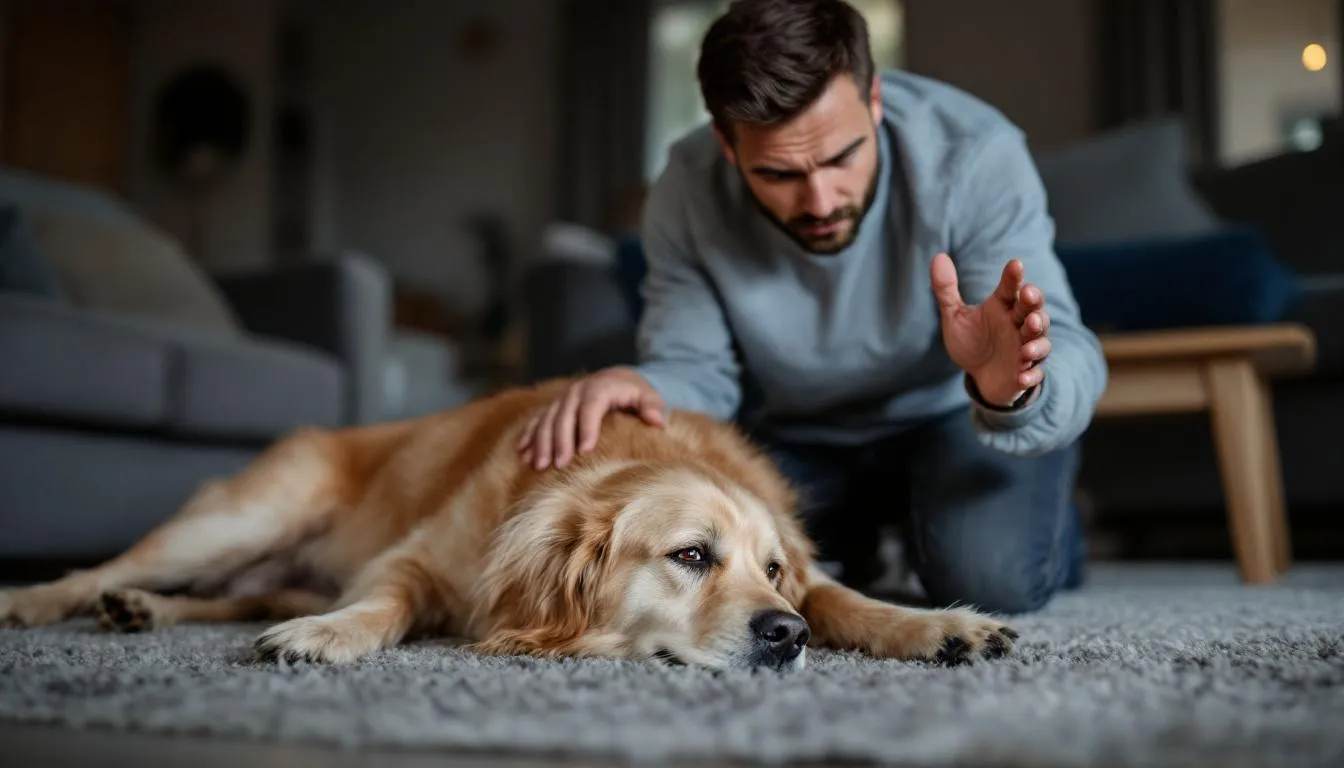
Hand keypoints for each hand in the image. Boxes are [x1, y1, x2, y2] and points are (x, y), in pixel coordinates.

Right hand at [517, 367, 665, 469]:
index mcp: (600, 388)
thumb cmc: (634, 393)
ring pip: (546, 419)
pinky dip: (529, 436)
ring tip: (539, 465)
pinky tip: (523, 454)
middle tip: (558, 464)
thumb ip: (652, 406)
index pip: (591, 406)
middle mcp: (577, 391)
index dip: (586, 426)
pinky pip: (537, 420)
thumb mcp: (648, 396)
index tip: (585, 450)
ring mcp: (561, 399)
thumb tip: (656, 420)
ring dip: (541, 442)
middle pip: (564, 415)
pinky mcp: (552, 407)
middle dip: (560, 440)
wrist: (615, 378)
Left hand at [930, 253, 1050, 406]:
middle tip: (1029, 295)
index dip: (1014, 276)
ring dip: (1036, 339)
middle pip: (1033, 310)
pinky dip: (1031, 375)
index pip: (1011, 288)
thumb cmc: (972, 342)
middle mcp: (1018, 324)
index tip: (1015, 264)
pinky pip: (1035, 374)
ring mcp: (1026, 349)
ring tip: (1028, 338)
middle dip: (1033, 302)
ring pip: (1040, 340)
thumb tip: (938, 256)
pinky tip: (1022, 377)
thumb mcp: (955, 317)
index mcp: (1002, 307)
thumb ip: (946, 290)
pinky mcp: (1027, 373)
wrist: (982, 377)